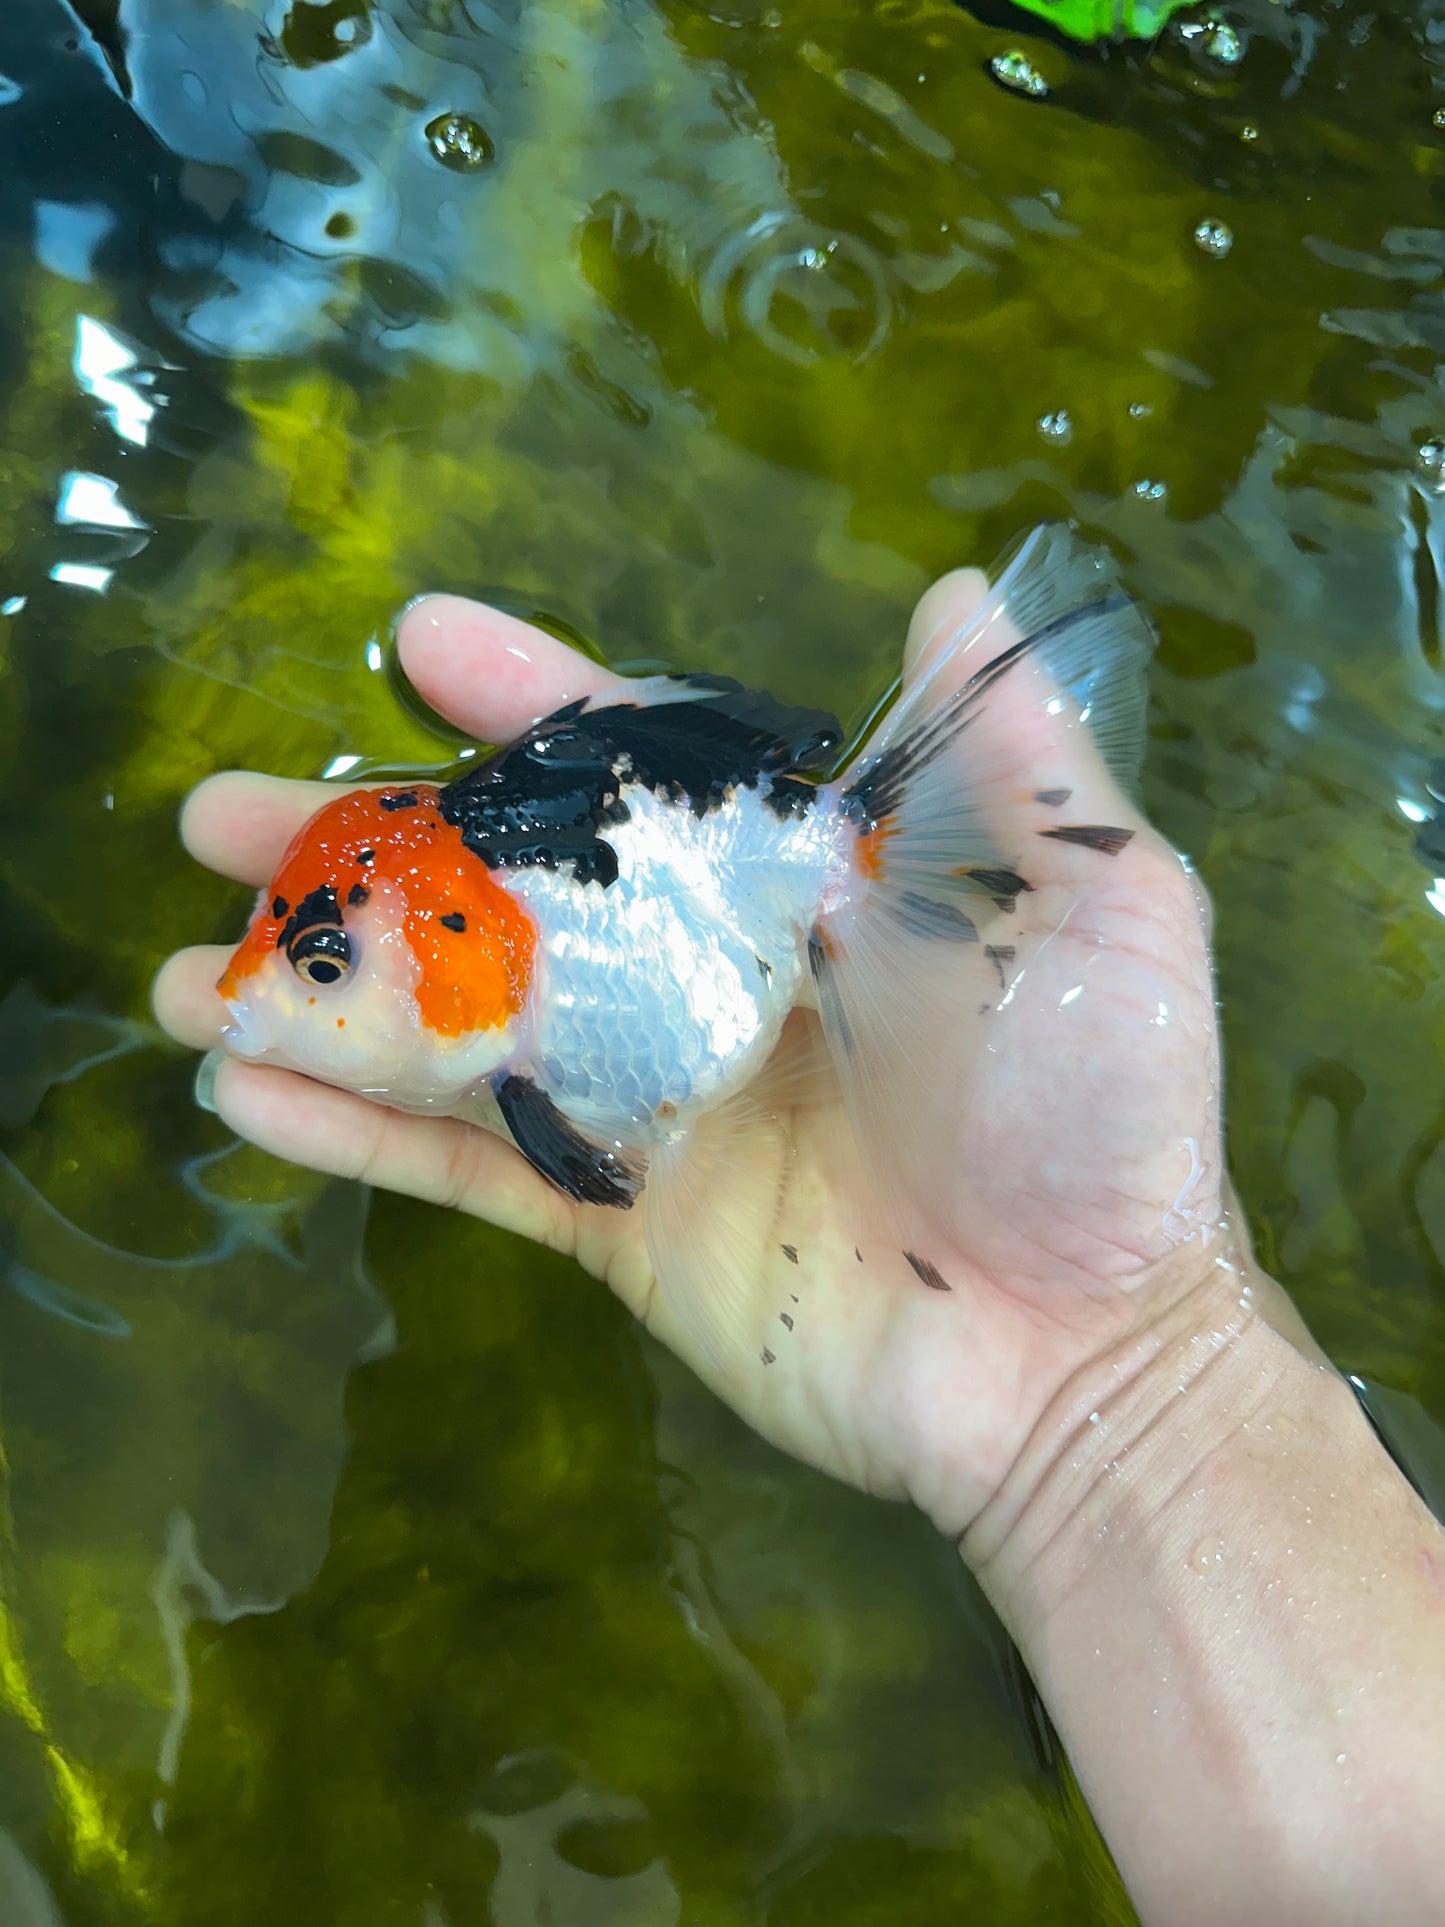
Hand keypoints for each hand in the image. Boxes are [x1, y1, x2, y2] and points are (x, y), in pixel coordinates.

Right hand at [155, 571, 1230, 1537]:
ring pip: (461, 1029)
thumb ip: (1018, 762)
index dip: (533, 705)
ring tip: (183, 966)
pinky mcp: (622, 1227)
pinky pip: (470, 1171)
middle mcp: (710, 983)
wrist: (1089, 1361)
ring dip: (323, 993)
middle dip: (368, 846)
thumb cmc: (1102, 1124)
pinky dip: (357, 1133)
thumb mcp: (1106, 910)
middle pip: (512, 892)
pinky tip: (245, 1093)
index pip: (647, 774)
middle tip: (218, 810)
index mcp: (804, 893)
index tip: (415, 644)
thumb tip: (954, 592)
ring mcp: (655, 1108)